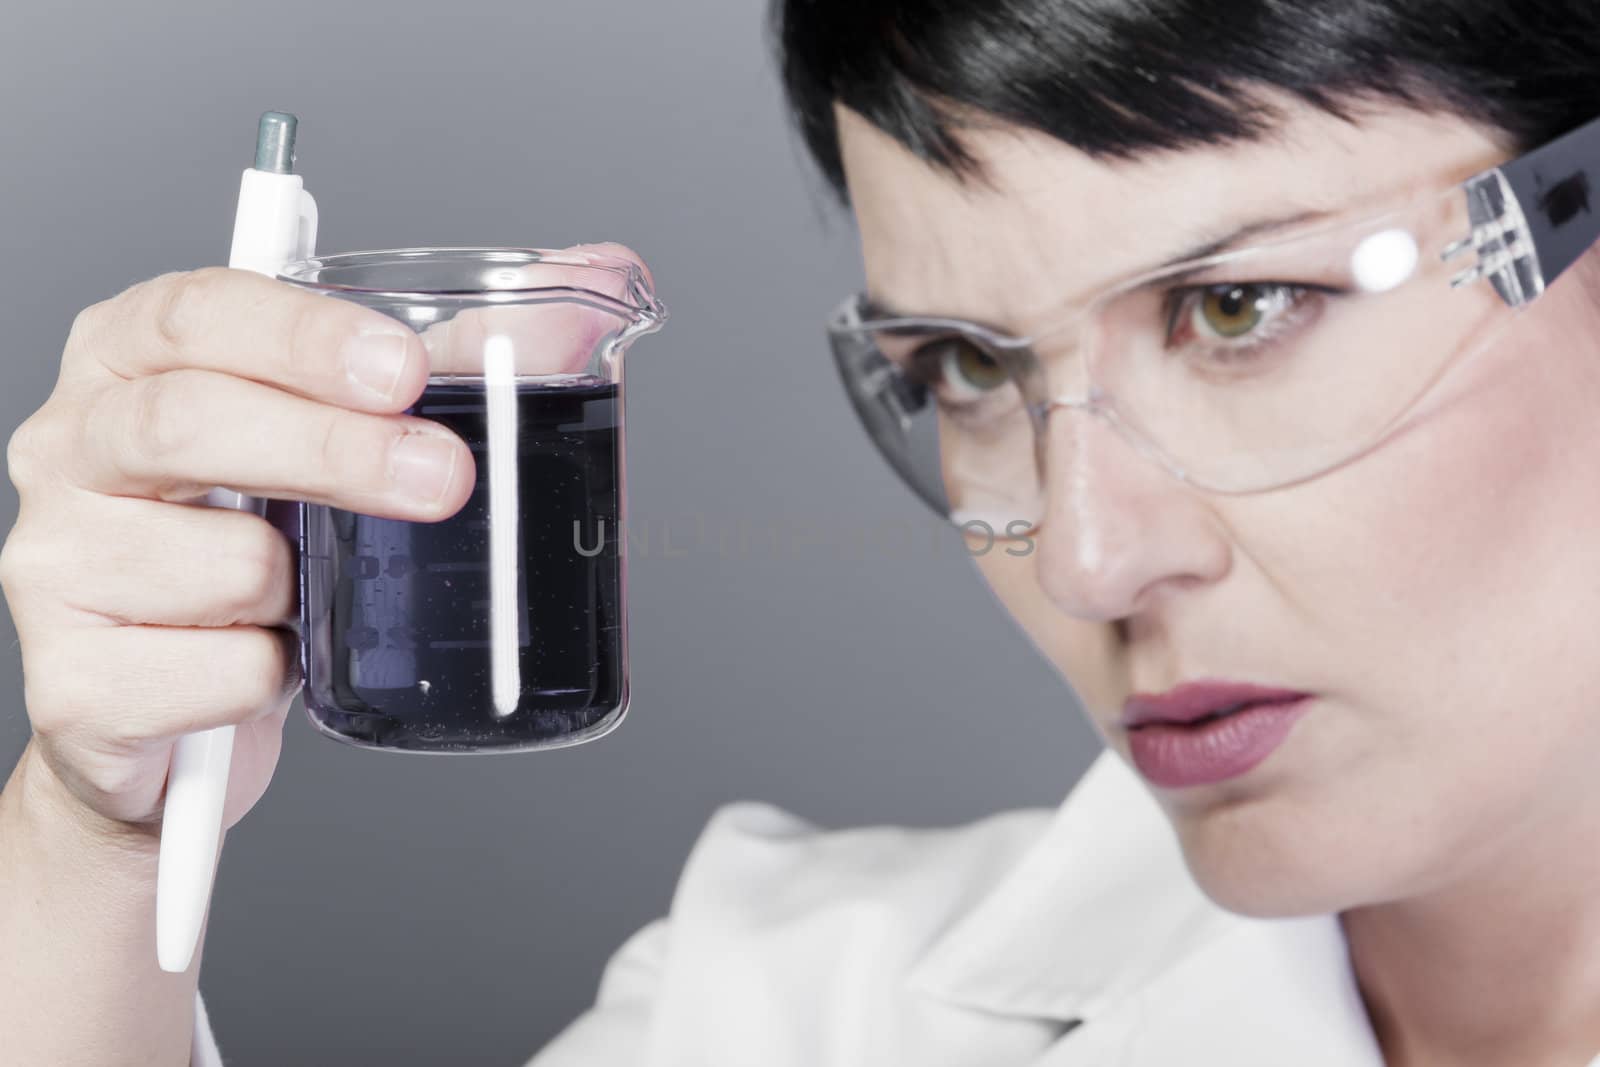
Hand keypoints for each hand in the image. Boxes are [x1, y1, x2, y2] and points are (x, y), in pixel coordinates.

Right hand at [0, 265, 473, 838]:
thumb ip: (441, 366)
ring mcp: (55, 565)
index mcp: (128, 365)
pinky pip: (227, 672)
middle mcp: (72, 449)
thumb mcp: (335, 443)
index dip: (305, 336)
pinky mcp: (75, 683)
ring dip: (311, 590)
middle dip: (337, 450)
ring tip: (309, 596)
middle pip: (190, 422)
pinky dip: (278, 676)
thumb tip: (572, 305)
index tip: (404, 368)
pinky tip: (267, 663)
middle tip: (442, 477)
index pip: (197, 313)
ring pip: (228, 563)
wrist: (174, 722)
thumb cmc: (253, 555)